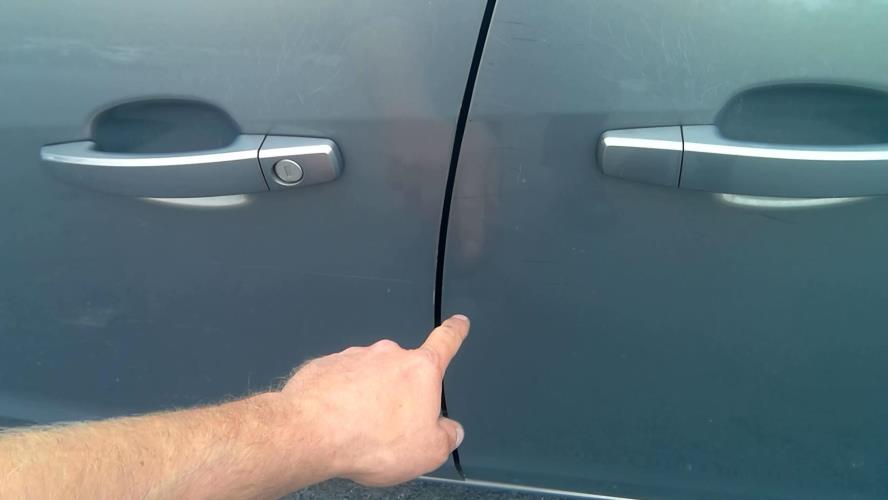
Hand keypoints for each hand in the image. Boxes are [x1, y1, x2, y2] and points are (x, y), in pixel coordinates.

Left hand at [277, 315, 469, 486]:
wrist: (312, 433)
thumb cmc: (369, 438)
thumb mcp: (427, 451)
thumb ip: (446, 437)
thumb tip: (450, 432)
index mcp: (420, 370)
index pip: (445, 342)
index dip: (454, 331)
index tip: (458, 323)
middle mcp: (387, 355)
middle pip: (402, 372)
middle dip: (399, 394)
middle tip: (390, 427)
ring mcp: (354, 358)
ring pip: (368, 379)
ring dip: (367, 399)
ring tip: (359, 430)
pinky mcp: (325, 367)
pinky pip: (340, 384)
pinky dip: (340, 401)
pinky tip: (335, 424)